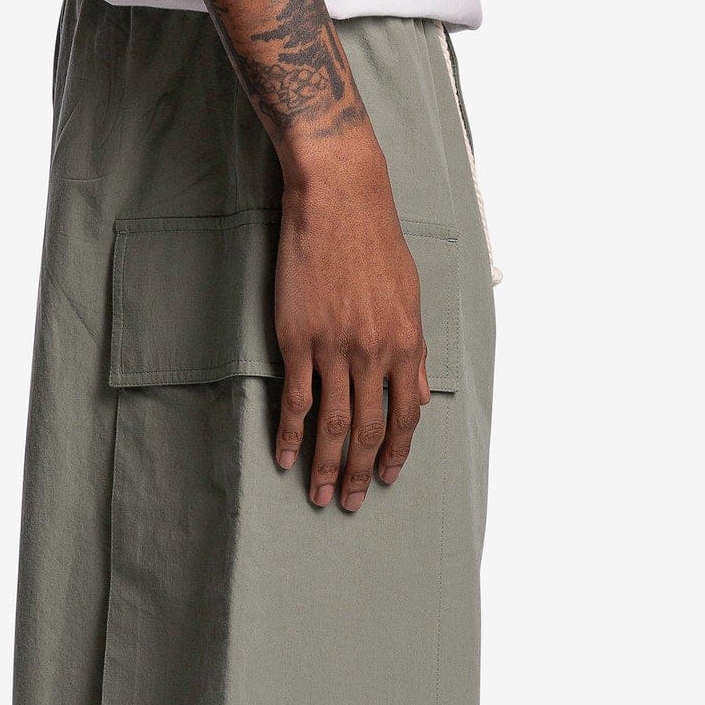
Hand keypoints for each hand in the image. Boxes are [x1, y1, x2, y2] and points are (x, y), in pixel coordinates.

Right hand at [272, 139, 431, 512]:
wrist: (339, 201)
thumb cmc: (378, 243)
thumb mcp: (411, 296)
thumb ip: (415, 351)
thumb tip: (418, 394)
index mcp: (404, 345)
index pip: (405, 416)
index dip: (396, 453)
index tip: (388, 478)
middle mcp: (371, 354)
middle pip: (368, 431)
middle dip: (361, 473)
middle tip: (352, 504)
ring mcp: (333, 350)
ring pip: (332, 424)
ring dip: (326, 466)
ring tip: (320, 495)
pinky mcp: (298, 341)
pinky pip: (295, 400)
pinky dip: (289, 433)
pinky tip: (285, 457)